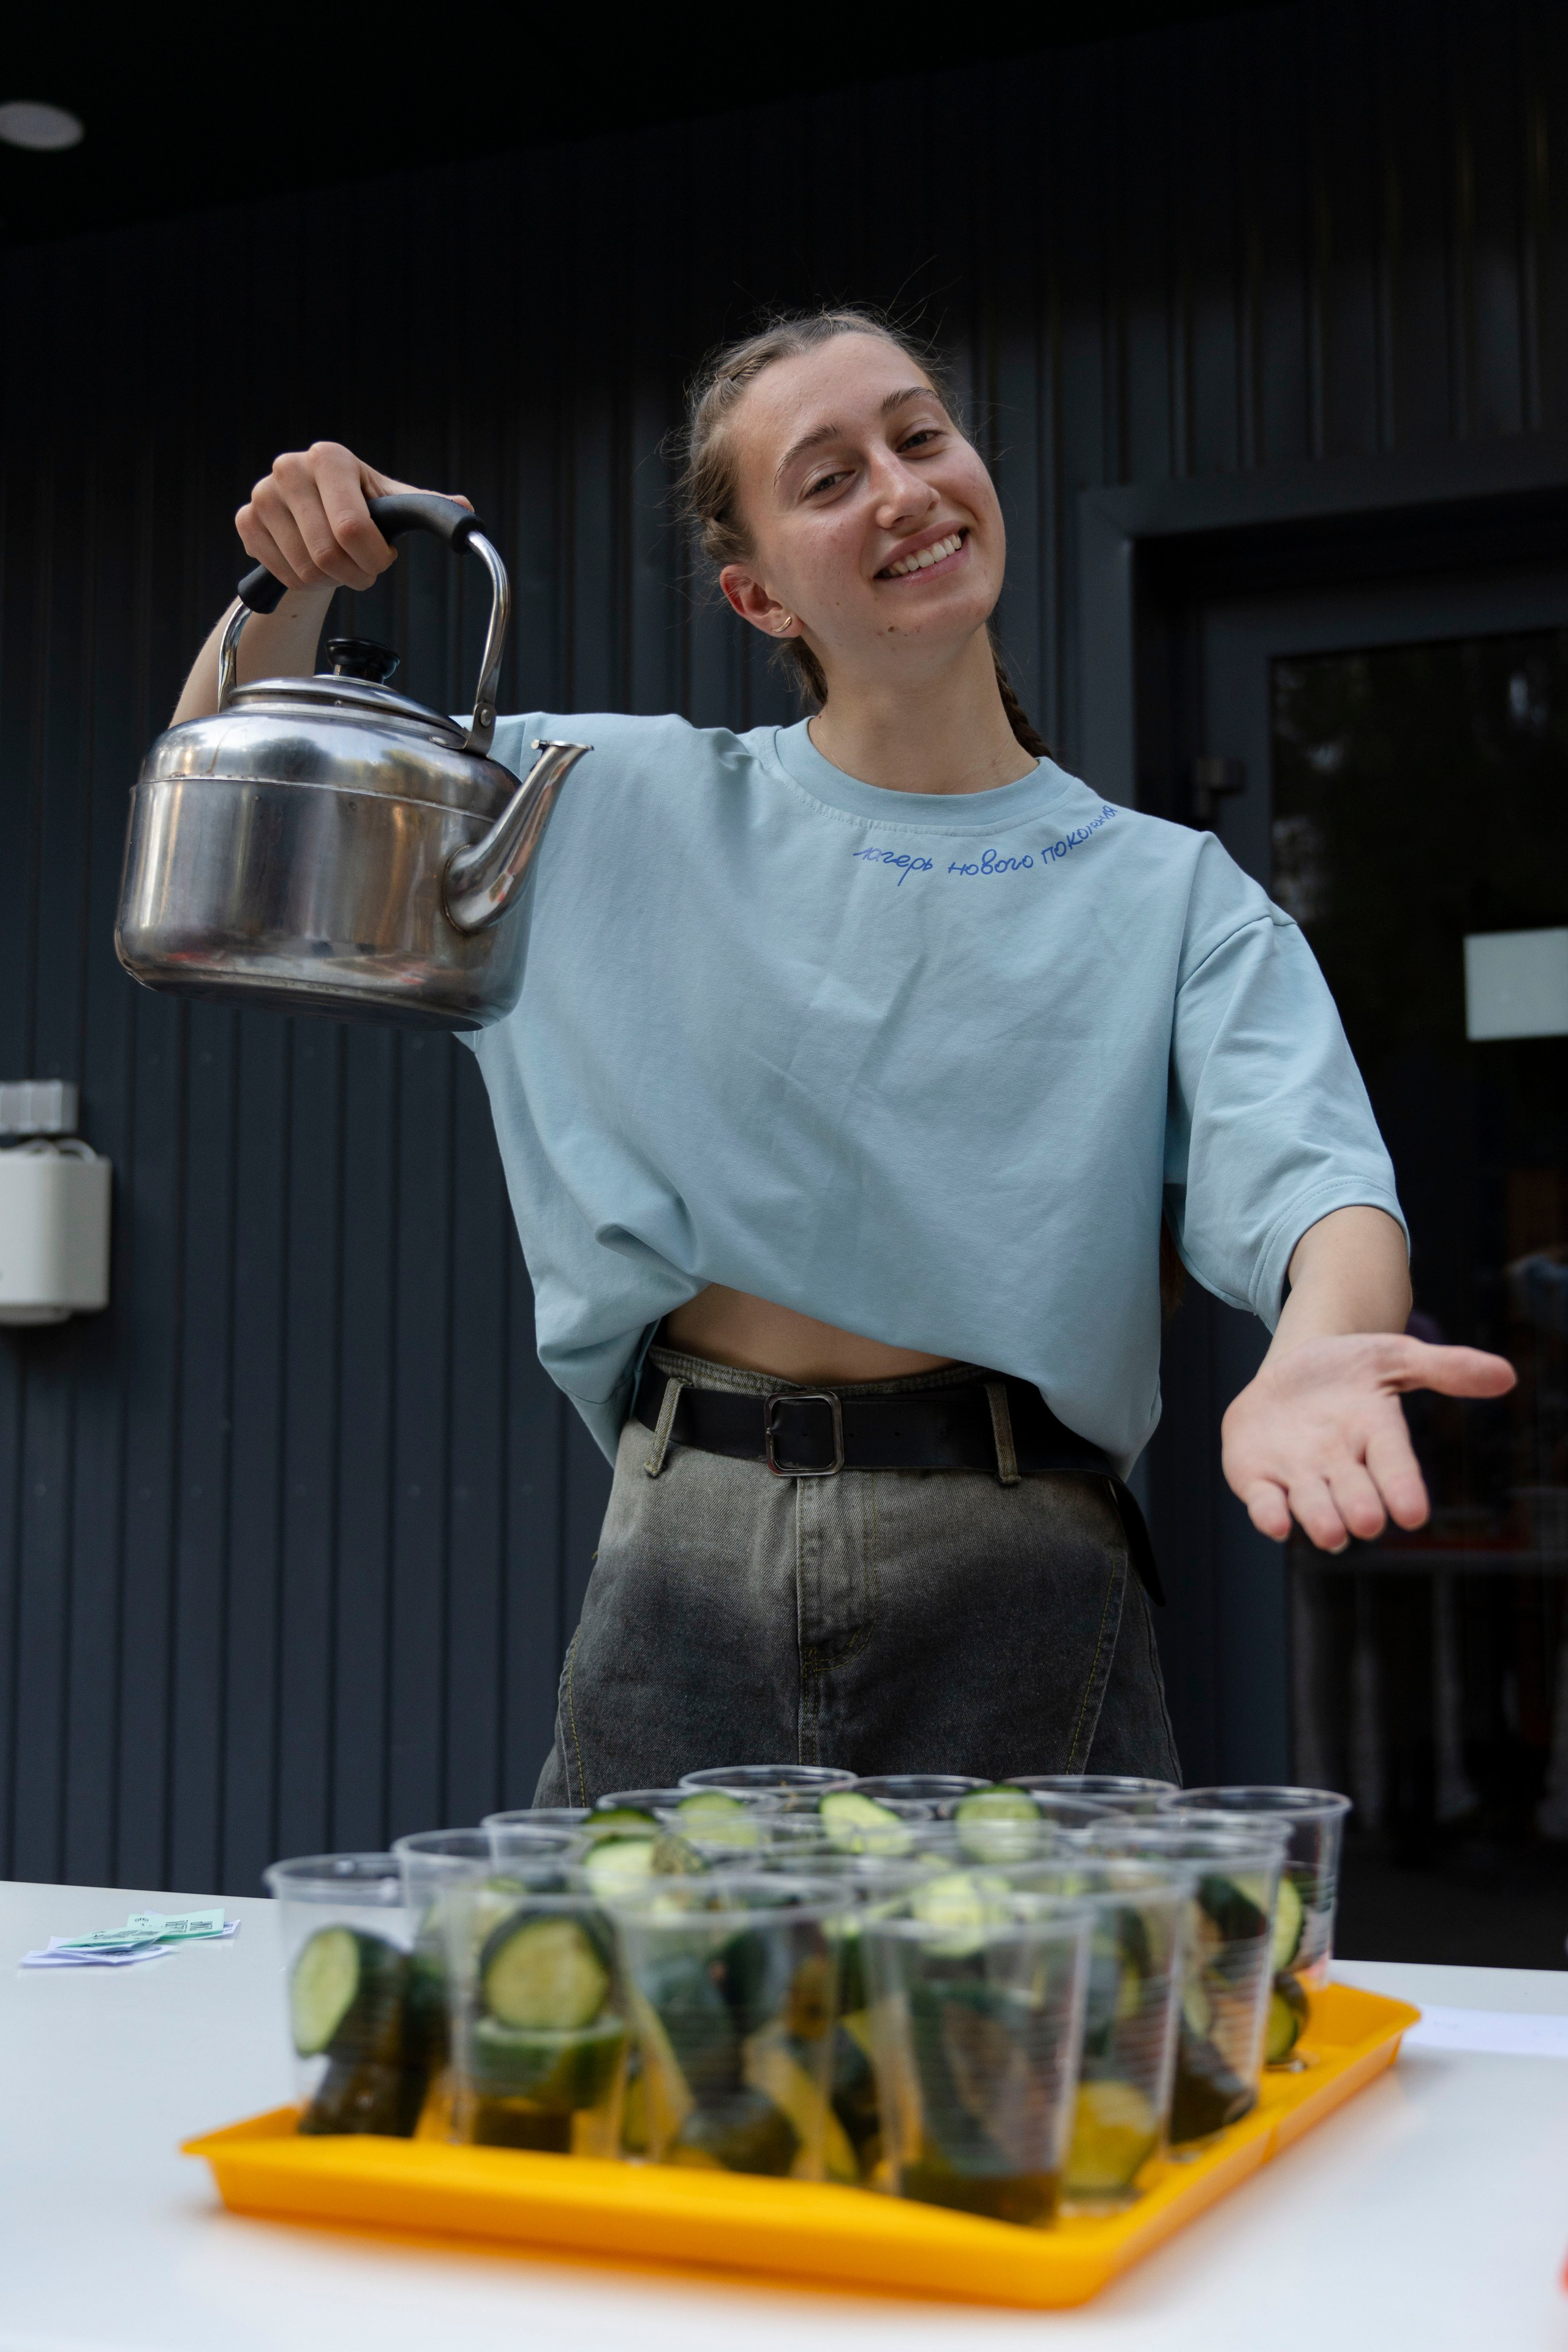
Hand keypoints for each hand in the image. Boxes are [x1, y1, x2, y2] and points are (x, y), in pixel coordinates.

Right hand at [235, 441, 471, 594]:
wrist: (313, 514)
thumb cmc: (358, 505)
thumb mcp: (390, 502)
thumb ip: (422, 507)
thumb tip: (463, 509)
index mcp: (329, 457)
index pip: (352, 528)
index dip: (373, 557)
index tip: (382, 557)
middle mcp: (289, 468)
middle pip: (328, 555)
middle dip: (355, 574)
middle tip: (361, 568)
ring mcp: (263, 494)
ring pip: (305, 570)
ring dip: (330, 581)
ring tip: (336, 563)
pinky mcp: (245, 521)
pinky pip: (282, 574)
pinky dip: (303, 582)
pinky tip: (309, 563)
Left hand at [1220, 1332, 1515, 1551]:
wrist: (1290, 1370)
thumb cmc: (1348, 1369)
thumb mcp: (1392, 1356)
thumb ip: (1445, 1367)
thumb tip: (1506, 1375)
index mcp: (1377, 1439)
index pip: (1396, 1469)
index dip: (1403, 1489)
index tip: (1414, 1512)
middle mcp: (1341, 1467)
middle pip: (1355, 1495)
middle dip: (1361, 1508)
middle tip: (1368, 1520)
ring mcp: (1298, 1475)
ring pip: (1312, 1506)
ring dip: (1320, 1519)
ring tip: (1332, 1533)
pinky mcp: (1257, 1477)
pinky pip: (1264, 1502)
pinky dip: (1269, 1514)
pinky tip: (1275, 1523)